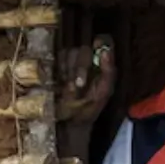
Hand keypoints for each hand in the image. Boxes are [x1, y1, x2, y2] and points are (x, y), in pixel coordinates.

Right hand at [57, 35, 116, 163]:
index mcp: (101, 63)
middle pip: (84, 48)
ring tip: (69, 89)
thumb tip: (106, 52)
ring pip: (69, 53)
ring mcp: (70, 61)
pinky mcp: (55, 65)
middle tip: (79, 85)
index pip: (104, 41)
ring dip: (69, 72)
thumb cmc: (88, 109)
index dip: (101, 43)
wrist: (67, 122)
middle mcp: (87, 58)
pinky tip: (60, 84)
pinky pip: (56, 60)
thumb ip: (108, 72)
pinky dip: (59, 72)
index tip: (97, 50)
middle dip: (81, 67)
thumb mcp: (103, 93)